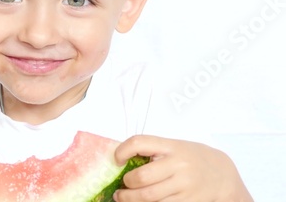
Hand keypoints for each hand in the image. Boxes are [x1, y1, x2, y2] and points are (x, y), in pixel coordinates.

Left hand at [114, 135, 252, 201]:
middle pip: (141, 177)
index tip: (116, 159)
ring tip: (123, 198)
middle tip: (121, 188)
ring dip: (130, 200)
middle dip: (126, 185)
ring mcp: (184, 186)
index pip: (140, 142)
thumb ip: (154, 151)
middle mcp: (178, 165)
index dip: (122, 151)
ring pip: (149, 198)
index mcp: (172, 147)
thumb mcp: (176, 147)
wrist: (223, 176)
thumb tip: (123, 160)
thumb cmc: (194, 159)